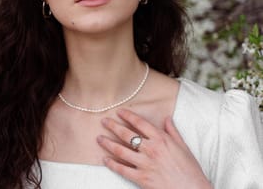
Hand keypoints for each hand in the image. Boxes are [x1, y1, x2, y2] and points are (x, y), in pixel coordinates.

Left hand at [97, 109, 211, 188]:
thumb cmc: (190, 170)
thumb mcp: (184, 147)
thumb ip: (173, 132)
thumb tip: (167, 118)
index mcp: (161, 140)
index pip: (140, 123)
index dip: (128, 116)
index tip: (119, 111)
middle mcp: (151, 149)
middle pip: (126, 134)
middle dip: (113, 126)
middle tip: (104, 121)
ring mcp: (144, 164)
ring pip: (120, 151)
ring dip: (107, 143)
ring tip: (99, 138)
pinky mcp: (141, 179)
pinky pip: (122, 169)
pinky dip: (111, 164)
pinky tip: (105, 159)